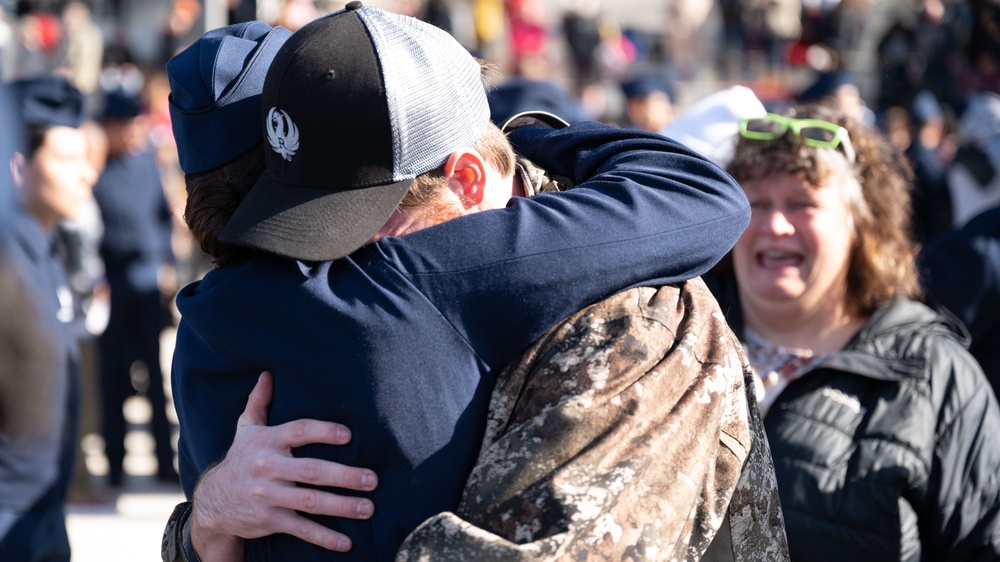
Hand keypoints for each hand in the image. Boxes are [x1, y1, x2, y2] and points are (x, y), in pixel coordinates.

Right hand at [189, 371, 377, 560]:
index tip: (349, 435)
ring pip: (310, 501)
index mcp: (267, 441)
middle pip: (311, 470)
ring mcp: (268, 496)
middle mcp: (268, 467)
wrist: (212, 500)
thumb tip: (267, 373)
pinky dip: (324, 537)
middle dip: (344, 475)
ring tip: (368, 507)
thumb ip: (259, 402)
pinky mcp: (269, 520)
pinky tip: (347, 542)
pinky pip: (300, 529)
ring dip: (341, 506)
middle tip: (372, 479)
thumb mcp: (246, 429)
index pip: (299, 431)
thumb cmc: (240, 459)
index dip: (324, 432)